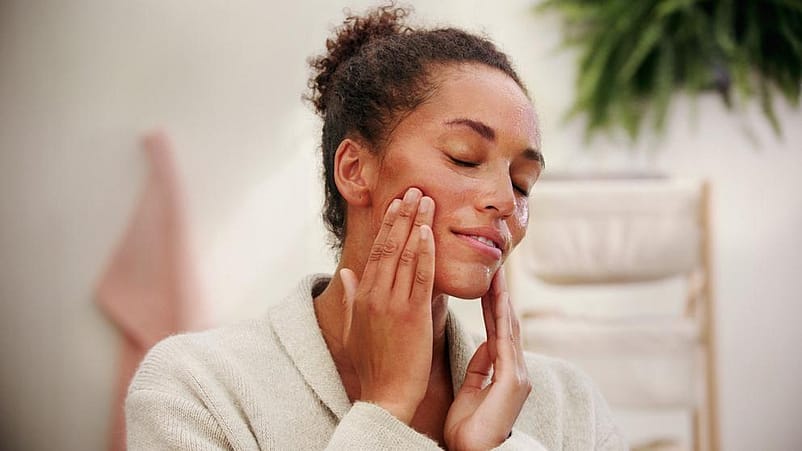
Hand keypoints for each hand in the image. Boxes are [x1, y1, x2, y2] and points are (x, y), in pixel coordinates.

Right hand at [339, 187, 435, 423]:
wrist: (385, 395)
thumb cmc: (373, 364)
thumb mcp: (353, 328)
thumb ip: (350, 298)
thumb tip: (345, 274)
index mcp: (362, 296)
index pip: (376, 251)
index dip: (387, 224)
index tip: (397, 203)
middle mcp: (374, 294)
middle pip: (389, 245)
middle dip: (402, 215)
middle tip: (414, 189)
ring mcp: (392, 303)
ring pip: (404, 255)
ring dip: (416, 224)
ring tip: (426, 200)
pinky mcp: (412, 315)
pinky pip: (419, 277)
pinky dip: (423, 253)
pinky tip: (429, 232)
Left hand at [444, 267, 530, 449]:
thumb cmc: (469, 430)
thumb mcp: (470, 391)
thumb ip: (479, 368)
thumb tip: (484, 344)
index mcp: (503, 371)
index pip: (497, 328)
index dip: (492, 304)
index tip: (484, 281)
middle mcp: (514, 369)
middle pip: (507, 322)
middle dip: (499, 295)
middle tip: (492, 266)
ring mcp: (516, 374)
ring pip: (508, 327)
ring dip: (502, 299)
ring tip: (495, 274)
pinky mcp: (511, 380)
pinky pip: (504, 341)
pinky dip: (501, 318)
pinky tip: (497, 299)